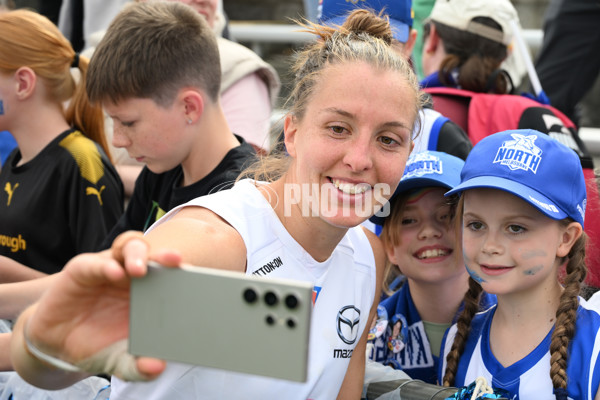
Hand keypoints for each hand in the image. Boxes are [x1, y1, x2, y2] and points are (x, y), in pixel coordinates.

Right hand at [25, 231, 181, 379]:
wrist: (58, 343)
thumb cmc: (99, 343)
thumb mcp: (119, 360)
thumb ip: (137, 366)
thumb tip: (157, 367)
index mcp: (152, 293)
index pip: (172, 276)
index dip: (184, 273)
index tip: (198, 277)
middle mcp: (134, 276)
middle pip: (155, 256)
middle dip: (166, 256)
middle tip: (175, 261)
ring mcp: (111, 269)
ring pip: (130, 248)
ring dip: (138, 255)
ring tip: (140, 270)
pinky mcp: (83, 269)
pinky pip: (96, 262)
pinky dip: (105, 265)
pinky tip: (113, 273)